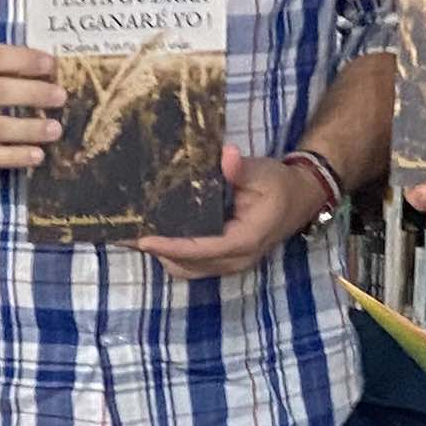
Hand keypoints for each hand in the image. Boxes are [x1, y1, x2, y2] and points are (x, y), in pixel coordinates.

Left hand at [140, 145, 331, 283]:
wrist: (299, 199)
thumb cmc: (279, 184)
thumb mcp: (263, 172)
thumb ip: (241, 169)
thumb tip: (227, 156)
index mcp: (245, 240)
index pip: (203, 249)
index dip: (172, 246)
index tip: (145, 239)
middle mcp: (236, 259)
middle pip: (188, 265)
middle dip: (159, 252)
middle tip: (127, 234)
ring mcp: (229, 264)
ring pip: (186, 269)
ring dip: (162, 255)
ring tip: (132, 236)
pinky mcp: (222, 260)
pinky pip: (191, 264)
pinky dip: (171, 254)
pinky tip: (153, 236)